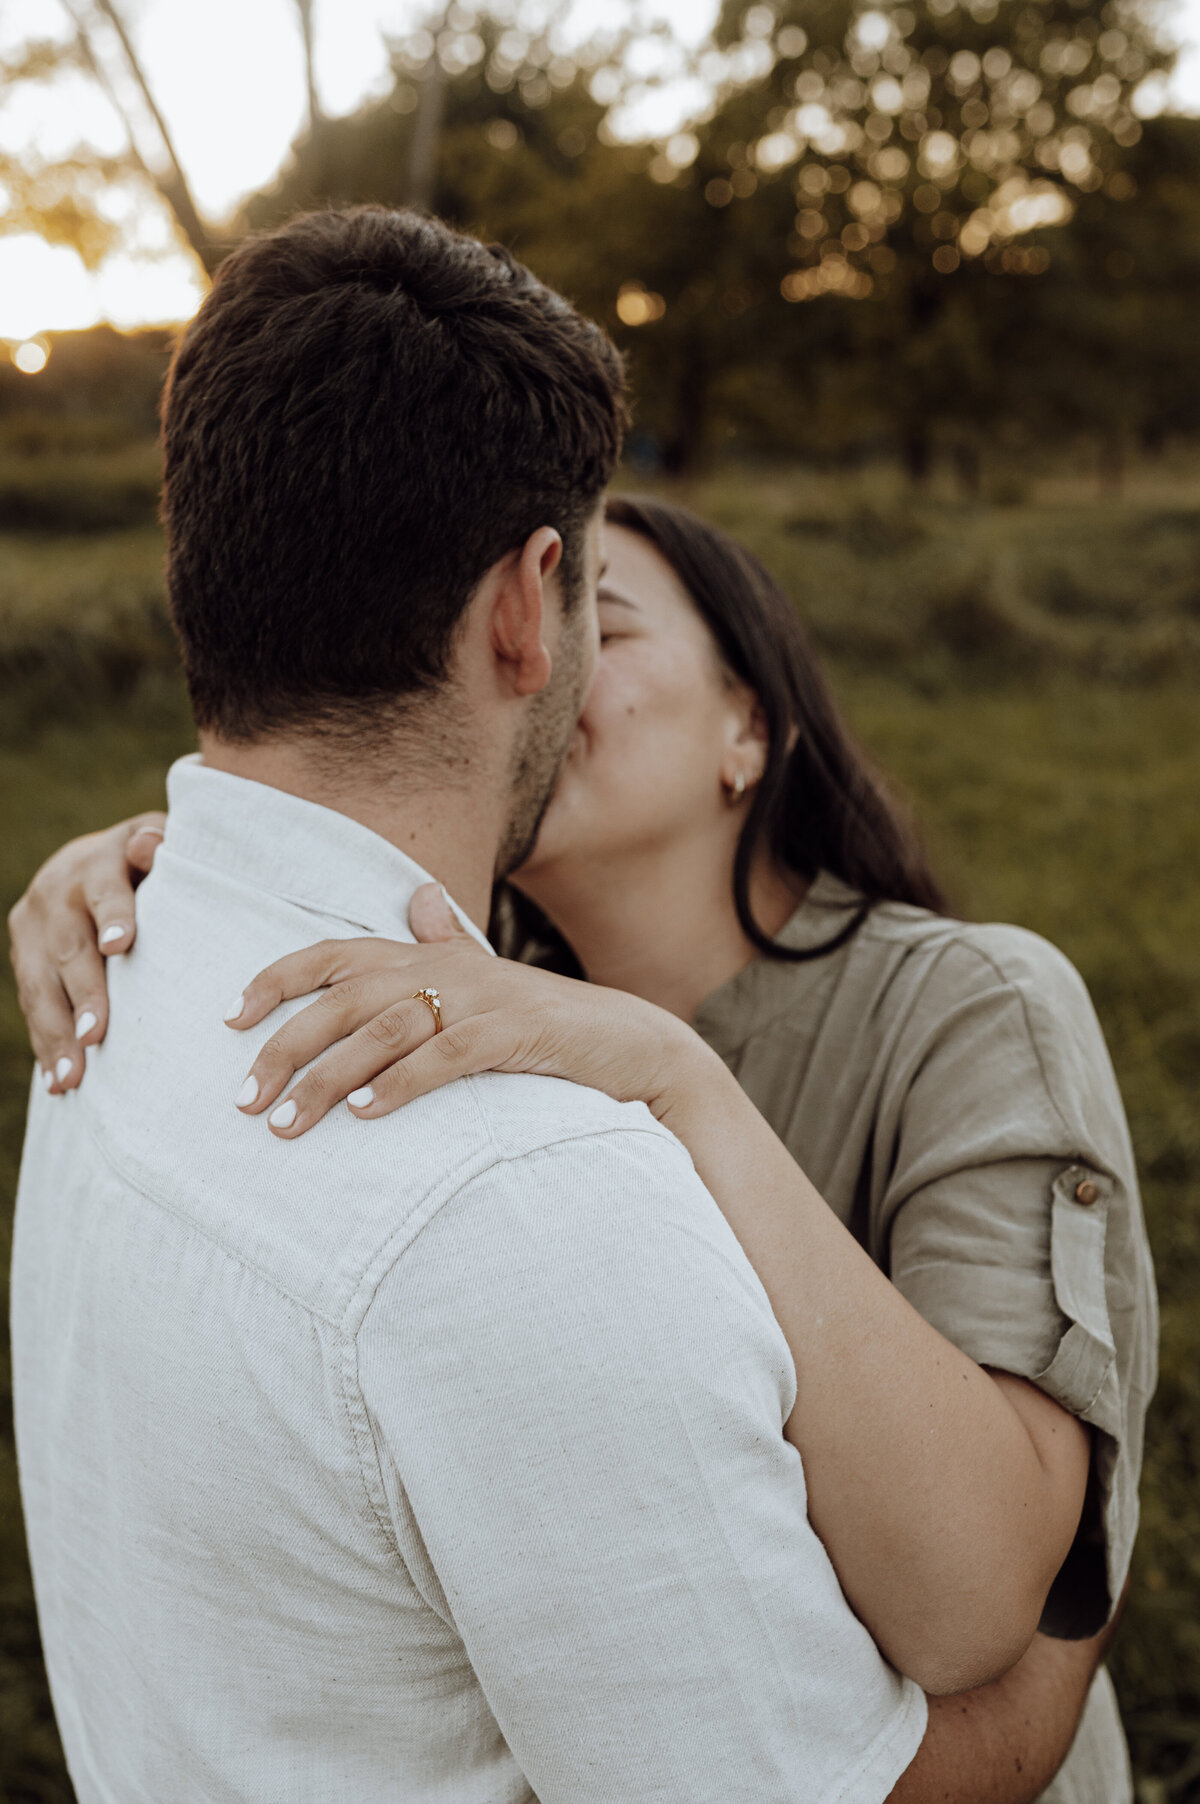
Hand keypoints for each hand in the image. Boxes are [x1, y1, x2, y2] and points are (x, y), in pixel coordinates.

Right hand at [8, 813, 165, 1091]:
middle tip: (96, 1035)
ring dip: (57, 1033)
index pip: (104, 889)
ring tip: (73, 1076)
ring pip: (41, 984)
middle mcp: (55, 893)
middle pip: (69, 947)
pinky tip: (58, 1081)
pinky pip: (32, 1004)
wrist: (92, 862)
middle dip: (83, 994)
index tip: (121, 945)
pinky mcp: (23, 956)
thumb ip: (158, 845)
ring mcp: (32, 927)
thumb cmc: (147, 860)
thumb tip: (149, 844)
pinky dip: (46, 1043)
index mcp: (95, 863)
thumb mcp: (158, 842)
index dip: (113, 915)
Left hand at [227, 885, 710, 1138]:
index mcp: (429, 955)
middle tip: (243, 1101)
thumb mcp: (487, 979)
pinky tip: (368, 1115)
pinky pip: (447, 1055)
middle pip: (344, 997)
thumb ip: (445, 941)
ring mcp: (481, 1000)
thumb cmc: (547, 1022)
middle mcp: (446, 969)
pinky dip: (403, 1083)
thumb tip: (416, 896)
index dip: (278, 977)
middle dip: (285, 1047)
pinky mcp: (515, 1034)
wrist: (632, 1044)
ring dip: (328, 1079)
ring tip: (287, 1124)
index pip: (336, 952)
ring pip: (384, 1030)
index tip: (229, 1018)